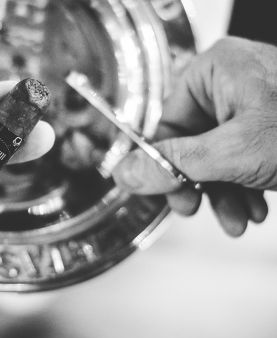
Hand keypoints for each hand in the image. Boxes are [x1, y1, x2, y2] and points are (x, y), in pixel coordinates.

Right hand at [112, 37, 275, 235]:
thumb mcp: (232, 153)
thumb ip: (172, 165)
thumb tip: (125, 172)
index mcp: (214, 70)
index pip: (166, 123)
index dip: (163, 166)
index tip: (167, 195)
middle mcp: (230, 80)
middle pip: (191, 143)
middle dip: (200, 186)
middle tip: (197, 210)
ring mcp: (253, 101)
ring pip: (218, 155)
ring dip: (224, 194)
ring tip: (238, 218)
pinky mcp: (271, 123)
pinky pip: (242, 155)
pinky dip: (245, 185)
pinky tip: (256, 206)